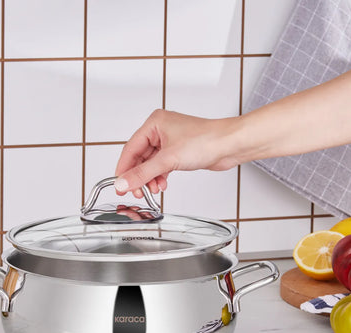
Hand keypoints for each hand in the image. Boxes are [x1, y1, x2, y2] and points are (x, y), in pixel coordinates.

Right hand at [114, 110, 240, 197]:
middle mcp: (160, 130)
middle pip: (140, 158)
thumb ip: (143, 174)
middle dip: (139, 177)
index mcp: (154, 123)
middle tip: (135, 192)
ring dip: (150, 179)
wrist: (230, 145)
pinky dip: (159, 177)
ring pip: (150, 164)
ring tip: (152, 189)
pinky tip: (162, 184)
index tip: (119, 185)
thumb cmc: (207, 140)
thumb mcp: (168, 160)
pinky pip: (161, 167)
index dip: (124, 169)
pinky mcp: (178, 152)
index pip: (130, 149)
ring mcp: (170, 142)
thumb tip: (123, 183)